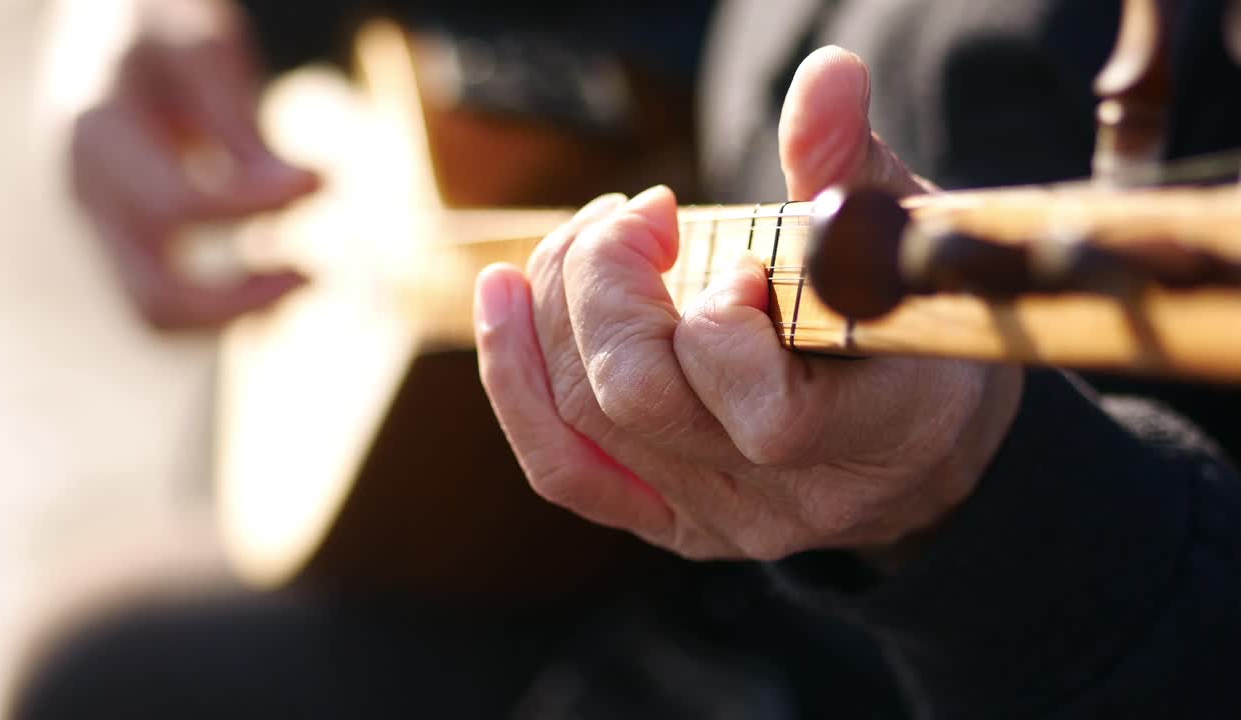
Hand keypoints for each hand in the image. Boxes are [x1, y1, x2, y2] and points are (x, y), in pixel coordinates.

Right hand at [71, 0, 319, 328]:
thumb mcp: (198, 50)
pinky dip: (225, 305)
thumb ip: (238, 121)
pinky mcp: (118, 239)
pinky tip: (281, 278)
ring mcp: (98, 224)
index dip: (260, 202)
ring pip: (157, 314)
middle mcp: (88, 194)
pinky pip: (165, 299)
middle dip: (244, 299)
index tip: (325, 179)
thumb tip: (297, 189)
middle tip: (316, 274)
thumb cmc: (161, 26)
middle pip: (156, 296)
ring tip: (308, 277)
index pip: (181, 204)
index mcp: (98, 135)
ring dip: (238, 311)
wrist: (103, 24)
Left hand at [473, 47, 1023, 564]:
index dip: (721, 322)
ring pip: (582, 417)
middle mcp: (787, 499)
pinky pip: (562, 466)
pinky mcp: (666, 519)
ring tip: (596, 237)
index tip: (738, 257)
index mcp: (877, 436)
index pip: (766, 414)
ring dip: (559, 304)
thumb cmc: (913, 325)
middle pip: (639, 399)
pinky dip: (516, 379)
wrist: (919, 435)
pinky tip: (503, 298)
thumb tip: (825, 76)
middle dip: (607, 283)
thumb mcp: (900, 240)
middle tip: (642, 218)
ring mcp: (718, 519)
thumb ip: (851, 164)